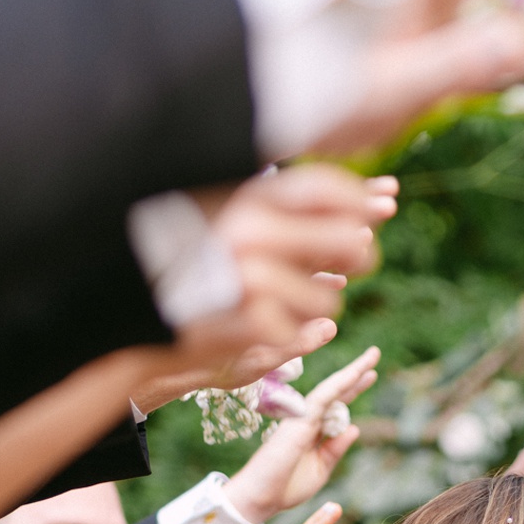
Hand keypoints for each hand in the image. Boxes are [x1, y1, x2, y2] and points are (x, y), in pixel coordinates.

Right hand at [135, 169, 397, 405]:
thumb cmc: (187, 265)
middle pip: (345, 240)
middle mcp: (249, 232)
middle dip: (359, 252)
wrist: (134, 315)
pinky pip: (303, 331)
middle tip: (359, 258)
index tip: (388, 200)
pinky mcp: (252, 320)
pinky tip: (267, 326)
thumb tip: (368, 217)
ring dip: (317, 304)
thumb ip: (289, 214)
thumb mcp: (232, 221)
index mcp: (243, 201)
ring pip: (329, 298)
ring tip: (280, 300)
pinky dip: (294, 334)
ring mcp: (251, 277)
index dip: (363, 196)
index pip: (323, 189)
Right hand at [223, 347, 381, 522]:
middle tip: (374, 354)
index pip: (337, 404)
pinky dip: (339, 384)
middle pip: (336, 391)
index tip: (372, 374)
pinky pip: (322, 397)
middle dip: (356, 373)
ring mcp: (302, 416)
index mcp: (313, 430)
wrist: (262, 497)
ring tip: (372, 357)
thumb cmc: (286, 486)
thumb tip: (354, 428)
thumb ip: (336, 448)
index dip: (354, 388)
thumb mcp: (321, 468)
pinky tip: (354, 373)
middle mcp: (308, 418)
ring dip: (352, 372)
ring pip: (331, 389)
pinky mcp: (299, 419)